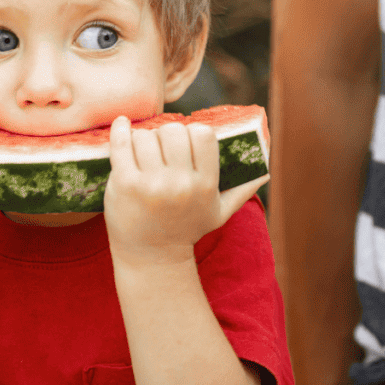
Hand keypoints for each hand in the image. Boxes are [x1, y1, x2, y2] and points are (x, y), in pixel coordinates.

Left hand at [104, 116, 266, 266]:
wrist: (152, 258)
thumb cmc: (186, 230)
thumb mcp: (219, 213)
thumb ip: (242, 190)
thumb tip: (265, 170)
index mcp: (205, 185)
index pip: (202, 134)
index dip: (191, 133)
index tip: (182, 143)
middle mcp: (181, 184)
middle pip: (173, 131)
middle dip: (165, 135)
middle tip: (160, 149)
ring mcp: (152, 184)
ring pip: (146, 135)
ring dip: (142, 139)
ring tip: (142, 153)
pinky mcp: (125, 185)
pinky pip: (121, 144)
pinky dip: (119, 130)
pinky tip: (121, 125)